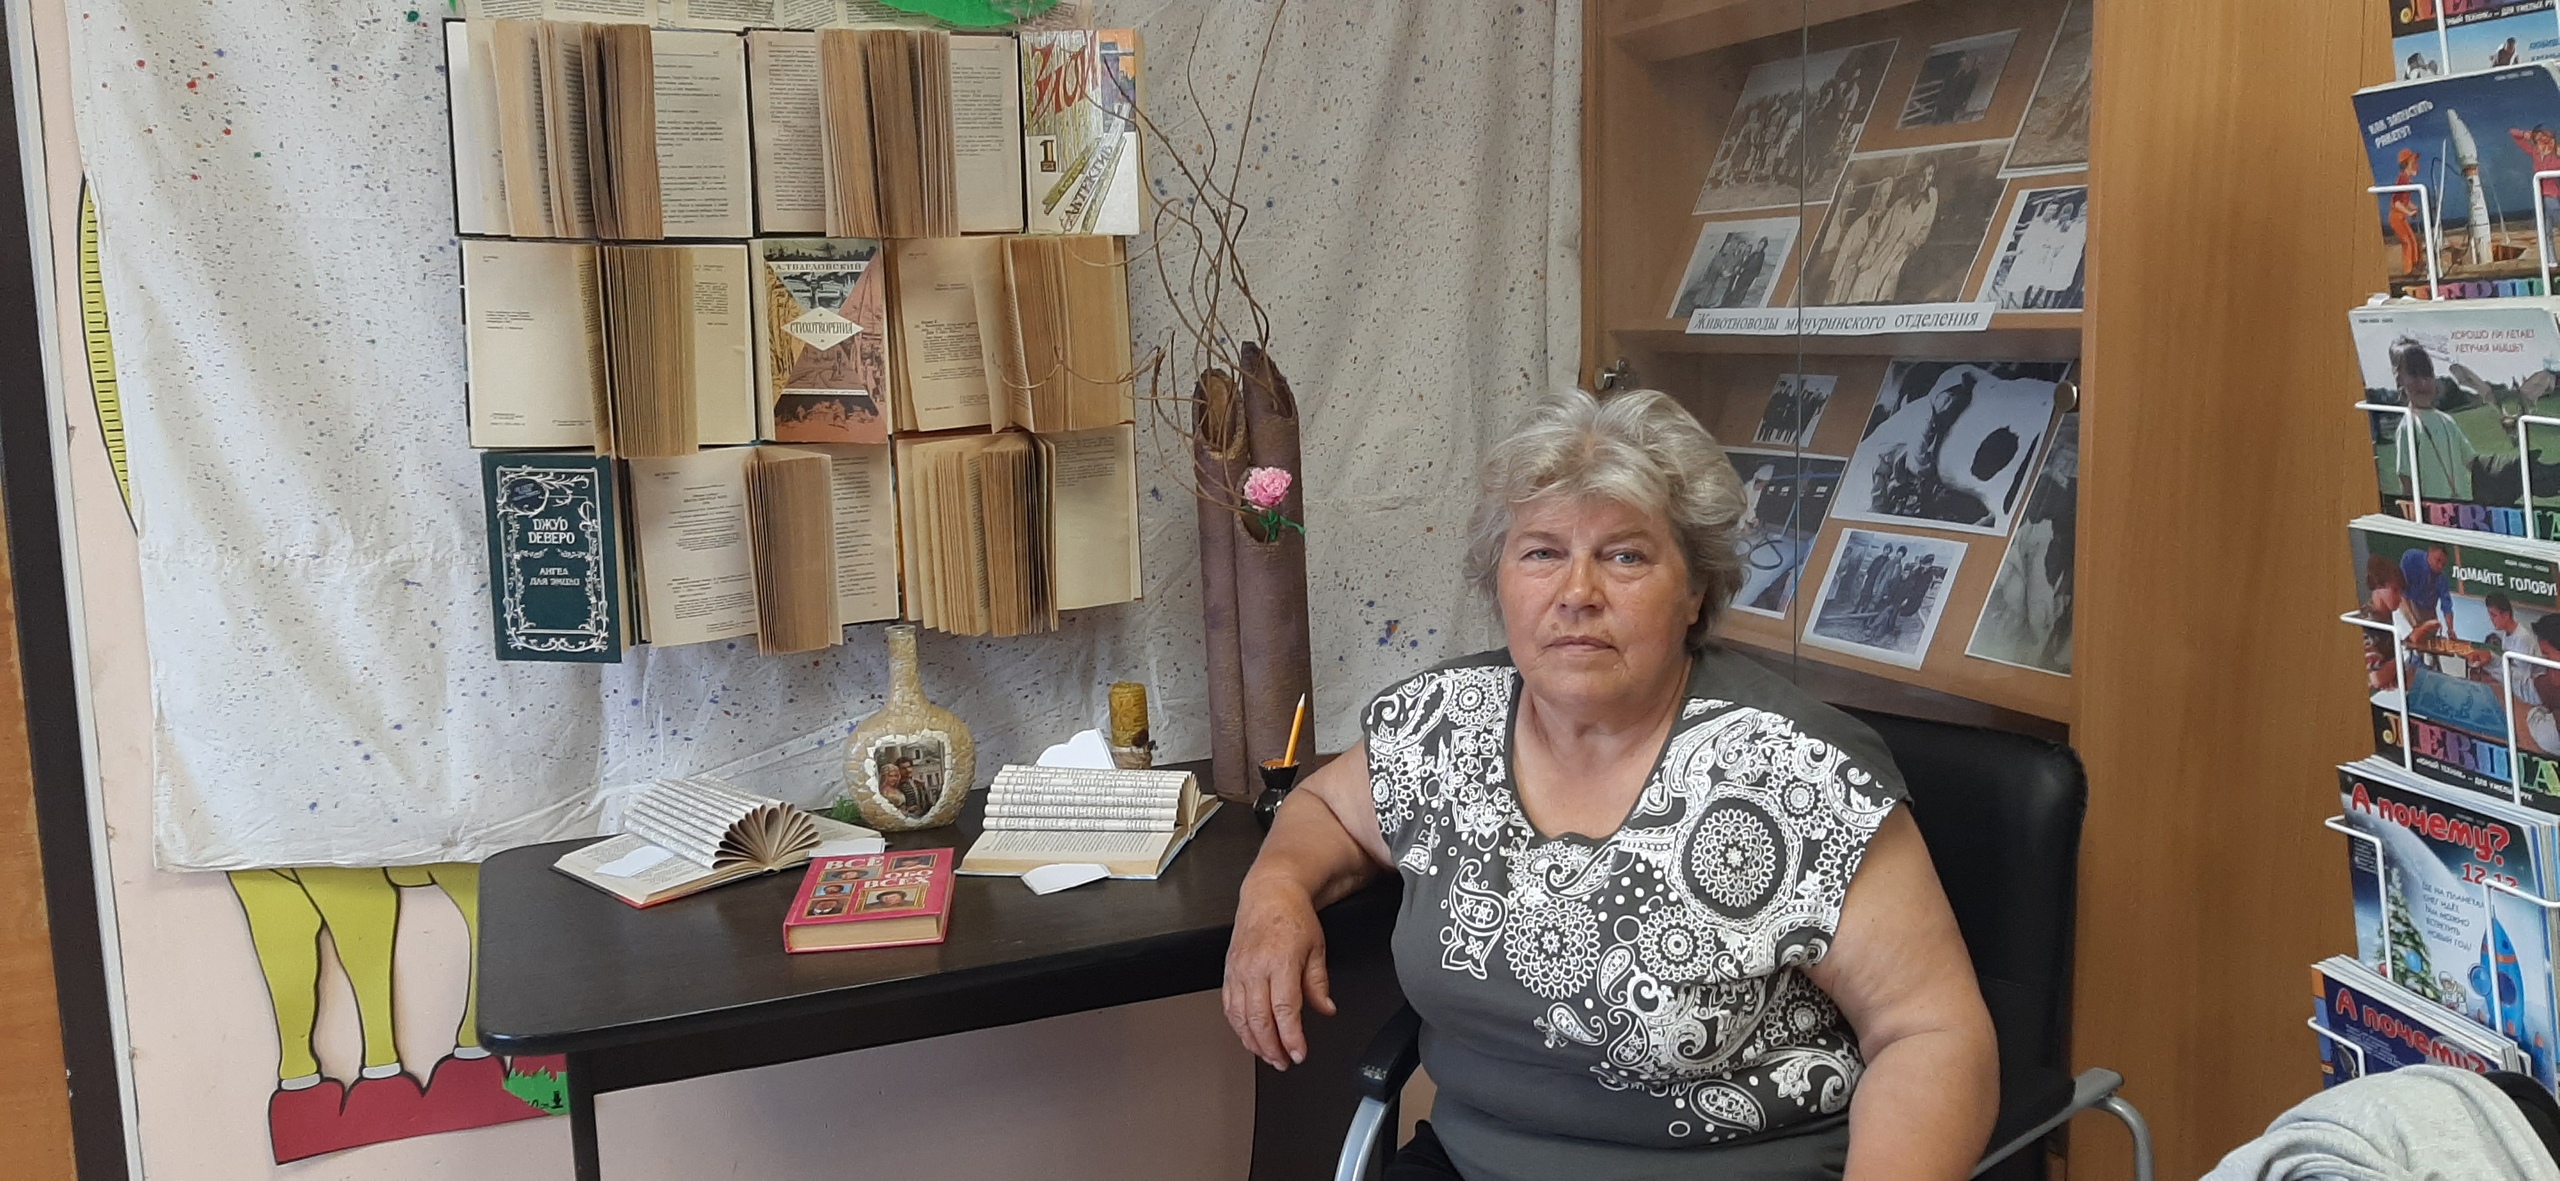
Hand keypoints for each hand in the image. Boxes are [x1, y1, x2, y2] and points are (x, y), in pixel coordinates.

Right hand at [1223, 879, 1336, 1069]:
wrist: (1269, 894)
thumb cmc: (1293, 917)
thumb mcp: (1317, 949)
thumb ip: (1319, 984)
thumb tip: (1326, 1009)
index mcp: (1280, 961)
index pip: (1284, 1009)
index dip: (1291, 1037)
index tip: (1299, 1053)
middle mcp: (1255, 967)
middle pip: (1259, 1018)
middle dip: (1272, 1047)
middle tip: (1284, 1062)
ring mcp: (1238, 970)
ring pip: (1240, 1017)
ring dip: (1254, 1042)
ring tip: (1269, 1056)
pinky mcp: (1228, 972)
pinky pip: (1229, 1006)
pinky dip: (1238, 1027)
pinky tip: (1249, 1037)